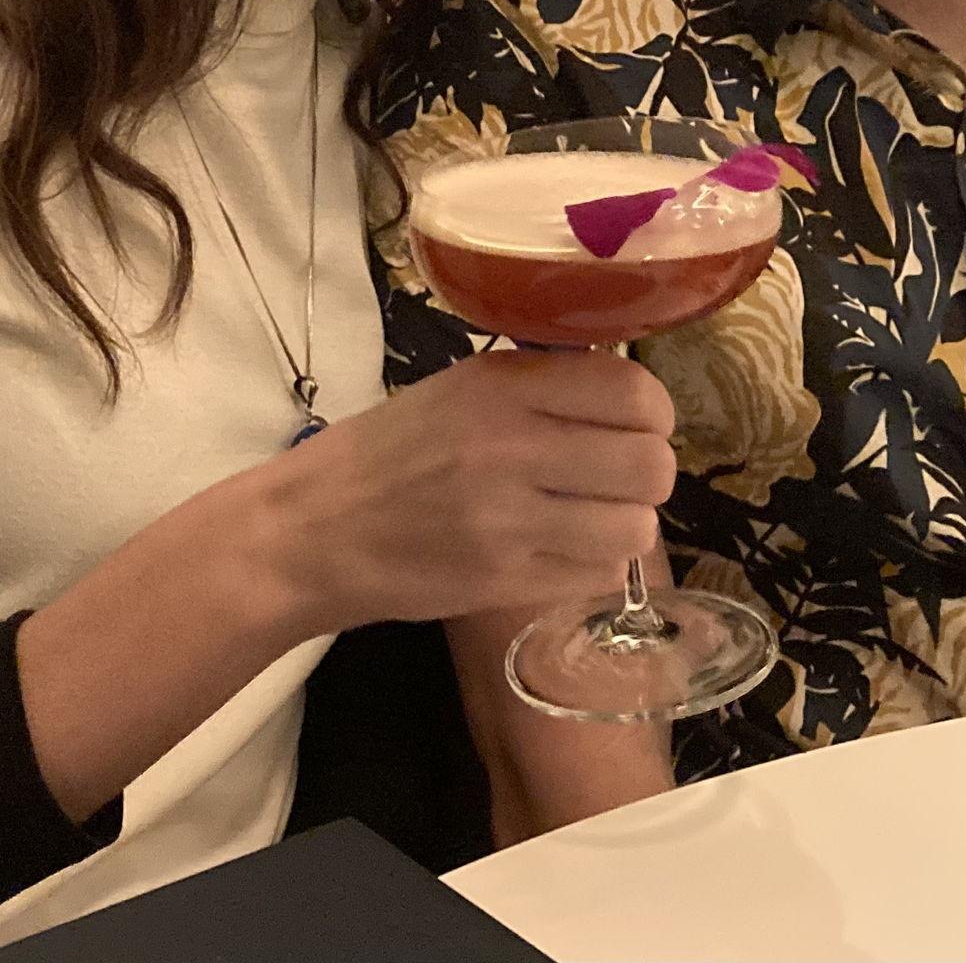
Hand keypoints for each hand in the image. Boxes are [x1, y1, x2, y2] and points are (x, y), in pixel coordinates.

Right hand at [268, 349, 677, 633]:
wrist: (315, 530)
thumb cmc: (389, 450)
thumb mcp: (460, 389)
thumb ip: (540, 384)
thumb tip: (623, 390)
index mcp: (502, 386)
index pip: (633, 393)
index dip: (651, 412)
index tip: (633, 421)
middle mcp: (513, 447)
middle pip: (650, 464)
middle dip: (647, 471)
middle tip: (618, 474)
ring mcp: (511, 521)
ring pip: (635, 526)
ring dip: (625, 523)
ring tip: (591, 515)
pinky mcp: (506, 582)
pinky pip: (598, 574)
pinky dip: (592, 563)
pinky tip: (560, 548)